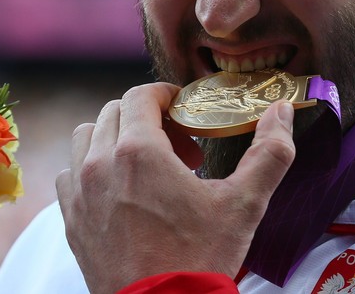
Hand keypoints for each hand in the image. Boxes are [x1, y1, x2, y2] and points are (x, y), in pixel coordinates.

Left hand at [57, 82, 295, 293]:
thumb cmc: (200, 259)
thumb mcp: (244, 204)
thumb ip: (269, 152)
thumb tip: (282, 112)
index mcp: (139, 152)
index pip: (140, 95)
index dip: (165, 95)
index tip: (184, 110)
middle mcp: (100, 165)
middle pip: (114, 113)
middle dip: (147, 118)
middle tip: (179, 146)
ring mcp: (81, 194)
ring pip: (86, 139)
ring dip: (115, 139)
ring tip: (147, 165)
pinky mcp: (72, 221)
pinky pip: (71, 175)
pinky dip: (92, 170)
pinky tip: (121, 191)